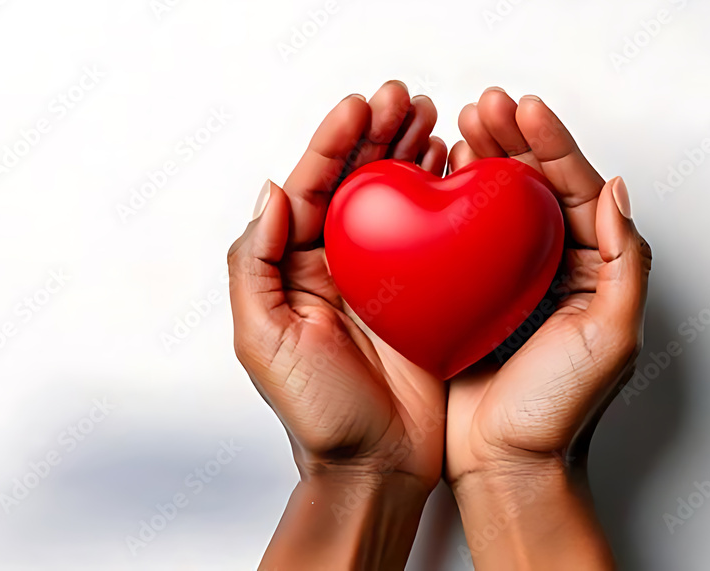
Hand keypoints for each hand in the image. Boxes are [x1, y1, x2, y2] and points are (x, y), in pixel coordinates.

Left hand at [228, 80, 447, 569]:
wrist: (375, 468)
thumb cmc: (318, 416)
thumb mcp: (263, 341)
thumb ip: (255, 265)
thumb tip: (271, 192)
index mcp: (296, 270)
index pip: (311, 188)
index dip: (332, 142)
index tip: (359, 108)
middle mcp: (340, 266)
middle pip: (355, 182)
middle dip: (377, 135)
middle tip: (403, 99)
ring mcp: (385, 279)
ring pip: (396, 199)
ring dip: (410, 153)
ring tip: (431, 118)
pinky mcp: (427, 297)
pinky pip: (435, 235)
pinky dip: (444, 197)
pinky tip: (454, 167)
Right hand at [445, 88, 651, 568]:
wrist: (508, 463)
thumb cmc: (561, 410)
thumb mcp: (612, 337)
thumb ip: (626, 262)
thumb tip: (618, 190)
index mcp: (595, 270)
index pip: (577, 191)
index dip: (553, 145)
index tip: (525, 109)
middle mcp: (556, 268)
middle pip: (536, 187)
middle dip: (513, 140)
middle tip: (485, 105)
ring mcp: (511, 281)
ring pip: (498, 205)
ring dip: (482, 159)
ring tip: (460, 125)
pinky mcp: (472, 297)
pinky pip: (463, 238)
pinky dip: (452, 202)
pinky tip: (437, 176)